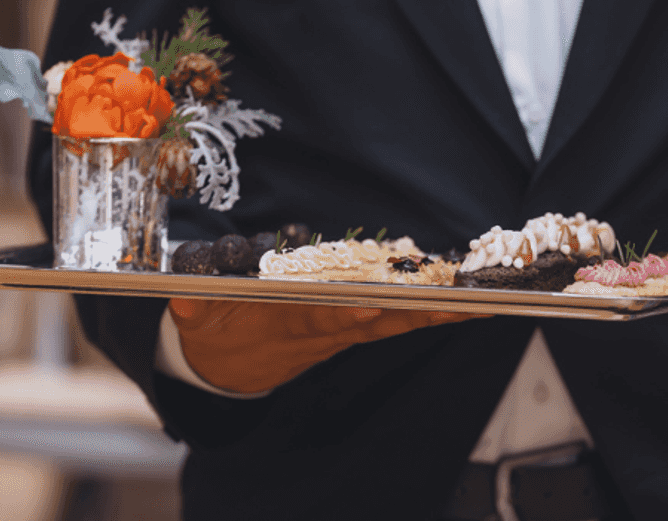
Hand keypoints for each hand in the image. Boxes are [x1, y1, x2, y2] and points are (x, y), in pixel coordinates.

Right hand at [168, 299, 485, 393]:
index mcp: (289, 326)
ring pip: (401, 321)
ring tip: (484, 302)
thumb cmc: (216, 334)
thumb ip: (194, 310)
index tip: (371, 306)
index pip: (321, 320)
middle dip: (421, 312)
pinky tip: (471, 304)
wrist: (230, 368)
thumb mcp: (196, 322)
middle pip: (380, 321)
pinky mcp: (359, 326)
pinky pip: (404, 319)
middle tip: (464, 302)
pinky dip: (437, 312)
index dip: (346, 314)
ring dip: (442, 313)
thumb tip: (183, 299)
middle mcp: (328, 330)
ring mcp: (348, 330)